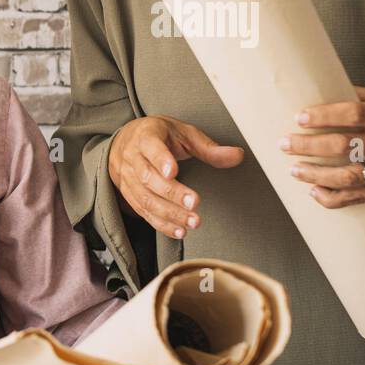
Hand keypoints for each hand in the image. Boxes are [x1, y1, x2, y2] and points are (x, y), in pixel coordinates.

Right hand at [108, 116, 244, 238]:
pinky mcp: (129, 195)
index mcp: (146, 136)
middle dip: (172, 193)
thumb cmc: (160, 136)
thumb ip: (208, 147)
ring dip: (169, 213)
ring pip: (145, 198)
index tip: (173, 172)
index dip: (161, 160)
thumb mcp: (183, 134)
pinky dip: (161, 224)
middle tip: (194, 204)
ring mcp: (127, 178)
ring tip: (192, 222)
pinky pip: (143, 212)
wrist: (127, 142)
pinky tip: (179, 230)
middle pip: (148, 177)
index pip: (151, 147)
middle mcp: (133, 157)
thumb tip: (237, 156)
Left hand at [282, 86, 364, 207]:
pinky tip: (313, 191)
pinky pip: (357, 198)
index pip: (353, 114)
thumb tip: (315, 89)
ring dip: (315, 175)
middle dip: (308, 146)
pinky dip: (332, 198)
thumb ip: (356, 98)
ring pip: (347, 176)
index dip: (324, 115)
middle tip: (284, 144)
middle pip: (344, 146)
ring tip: (294, 169)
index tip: (299, 117)